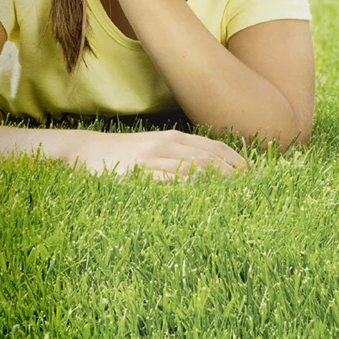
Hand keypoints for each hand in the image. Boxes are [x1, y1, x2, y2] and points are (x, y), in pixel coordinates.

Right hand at [66, 129, 246, 180]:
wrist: (84, 150)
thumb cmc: (122, 154)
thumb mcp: (154, 147)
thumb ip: (179, 155)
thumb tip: (209, 169)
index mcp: (173, 138)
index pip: (215, 147)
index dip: (238, 160)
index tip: (255, 175)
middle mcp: (167, 146)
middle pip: (211, 158)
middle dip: (235, 173)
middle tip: (254, 190)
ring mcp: (152, 160)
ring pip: (194, 168)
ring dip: (219, 181)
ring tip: (239, 196)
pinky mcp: (137, 175)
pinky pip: (168, 182)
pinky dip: (189, 188)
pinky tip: (203, 199)